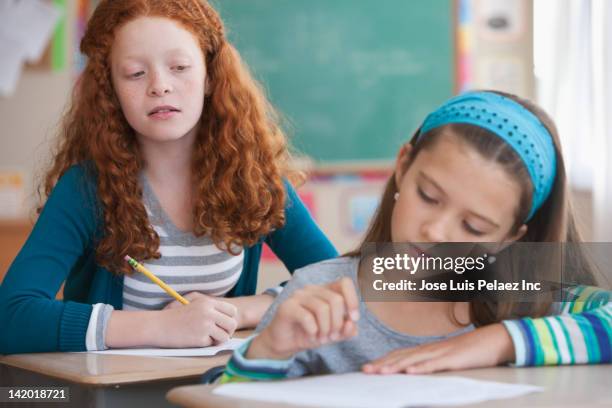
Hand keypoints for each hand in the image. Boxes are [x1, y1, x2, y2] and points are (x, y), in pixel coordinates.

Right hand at [157, 292, 237, 347]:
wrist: (157, 325)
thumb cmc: (174, 316)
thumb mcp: (192, 304)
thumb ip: (210, 308)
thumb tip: (228, 318)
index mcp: (208, 302)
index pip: (232, 310)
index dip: (229, 319)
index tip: (223, 324)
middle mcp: (209, 312)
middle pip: (232, 324)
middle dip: (228, 332)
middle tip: (219, 335)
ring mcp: (205, 325)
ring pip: (225, 336)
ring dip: (218, 340)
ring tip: (207, 338)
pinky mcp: (200, 338)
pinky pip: (211, 344)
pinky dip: (205, 344)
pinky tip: (194, 339)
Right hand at [247, 277, 360, 359]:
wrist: (285, 343)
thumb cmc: (310, 333)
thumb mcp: (333, 334)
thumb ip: (346, 330)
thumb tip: (353, 324)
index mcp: (325, 291)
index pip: (345, 283)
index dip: (353, 300)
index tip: (353, 318)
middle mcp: (312, 289)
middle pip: (336, 299)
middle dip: (338, 323)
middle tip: (332, 337)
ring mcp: (299, 296)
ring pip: (322, 308)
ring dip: (326, 328)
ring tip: (322, 339)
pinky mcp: (287, 306)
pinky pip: (307, 317)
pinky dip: (313, 330)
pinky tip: (311, 336)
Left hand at [362, 323, 514, 374]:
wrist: (493, 340)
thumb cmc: (470, 351)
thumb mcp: (446, 357)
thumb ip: (431, 363)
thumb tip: (414, 372)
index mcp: (427, 349)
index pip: (400, 354)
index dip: (383, 361)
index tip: (368, 367)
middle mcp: (430, 349)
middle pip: (401, 356)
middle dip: (382, 364)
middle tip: (365, 371)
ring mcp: (441, 352)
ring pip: (414, 360)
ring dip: (395, 366)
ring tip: (380, 373)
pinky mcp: (454, 359)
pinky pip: (435, 364)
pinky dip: (421, 368)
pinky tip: (410, 372)